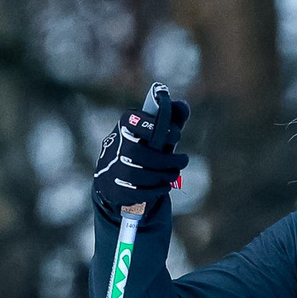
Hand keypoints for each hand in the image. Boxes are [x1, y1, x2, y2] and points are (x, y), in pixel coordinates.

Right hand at [93, 92, 190, 216]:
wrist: (115, 176)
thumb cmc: (143, 148)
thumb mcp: (156, 132)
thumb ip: (170, 119)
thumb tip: (182, 105)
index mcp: (124, 126)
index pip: (134, 121)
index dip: (157, 127)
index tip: (176, 135)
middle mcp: (115, 145)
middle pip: (138, 153)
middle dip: (167, 159)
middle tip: (183, 160)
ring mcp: (113, 168)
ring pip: (138, 174)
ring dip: (164, 175)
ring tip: (174, 173)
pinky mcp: (116, 189)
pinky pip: (137, 192)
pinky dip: (156, 189)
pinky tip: (165, 185)